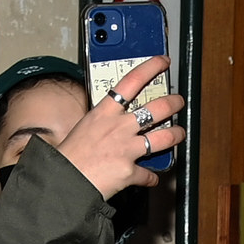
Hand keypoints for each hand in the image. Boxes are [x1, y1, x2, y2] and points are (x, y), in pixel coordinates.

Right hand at [56, 56, 186, 200]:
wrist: (64, 180)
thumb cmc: (68, 156)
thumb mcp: (83, 127)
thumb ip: (102, 121)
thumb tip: (109, 121)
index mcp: (105, 113)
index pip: (131, 82)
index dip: (151, 68)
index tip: (162, 62)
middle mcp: (119, 127)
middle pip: (156, 108)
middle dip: (173, 103)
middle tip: (178, 101)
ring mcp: (127, 148)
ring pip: (163, 137)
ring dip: (176, 134)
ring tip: (180, 133)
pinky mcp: (130, 171)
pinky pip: (147, 174)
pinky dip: (150, 177)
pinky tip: (151, 177)